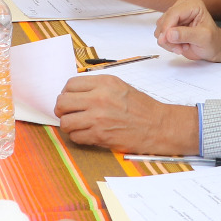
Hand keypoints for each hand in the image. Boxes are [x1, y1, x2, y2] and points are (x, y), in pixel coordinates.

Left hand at [54, 75, 198, 153]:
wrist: (158, 126)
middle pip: (62, 102)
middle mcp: (99, 98)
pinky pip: (75, 137)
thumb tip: (75, 93)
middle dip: (62, 110)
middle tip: (68, 113)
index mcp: (104, 83)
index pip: (70, 84)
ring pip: (65, 122)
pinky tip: (87, 134)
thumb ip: (97, 87)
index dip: (66, 93)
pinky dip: (78, 137)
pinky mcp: (99, 135)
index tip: (70, 99)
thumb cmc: (142, 108)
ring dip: (69, 125)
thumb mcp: (120, 86)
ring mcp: (98, 117)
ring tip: (78, 125)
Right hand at [154, 0, 220, 66]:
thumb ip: (186, 35)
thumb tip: (169, 34)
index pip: (173, 13)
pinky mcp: (170, 26)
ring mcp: (175, 17)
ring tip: (183, 47)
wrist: (213, 48)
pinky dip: (168, 44)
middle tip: (180, 48)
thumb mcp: (203, 38)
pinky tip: (180, 46)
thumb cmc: (213, 41)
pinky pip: (160, 35)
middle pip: (164, 20)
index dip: (167, 27)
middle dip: (169, 37)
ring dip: (168, 42)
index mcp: (193, 5)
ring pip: (160, 29)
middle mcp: (182, 7)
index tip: (165, 40)